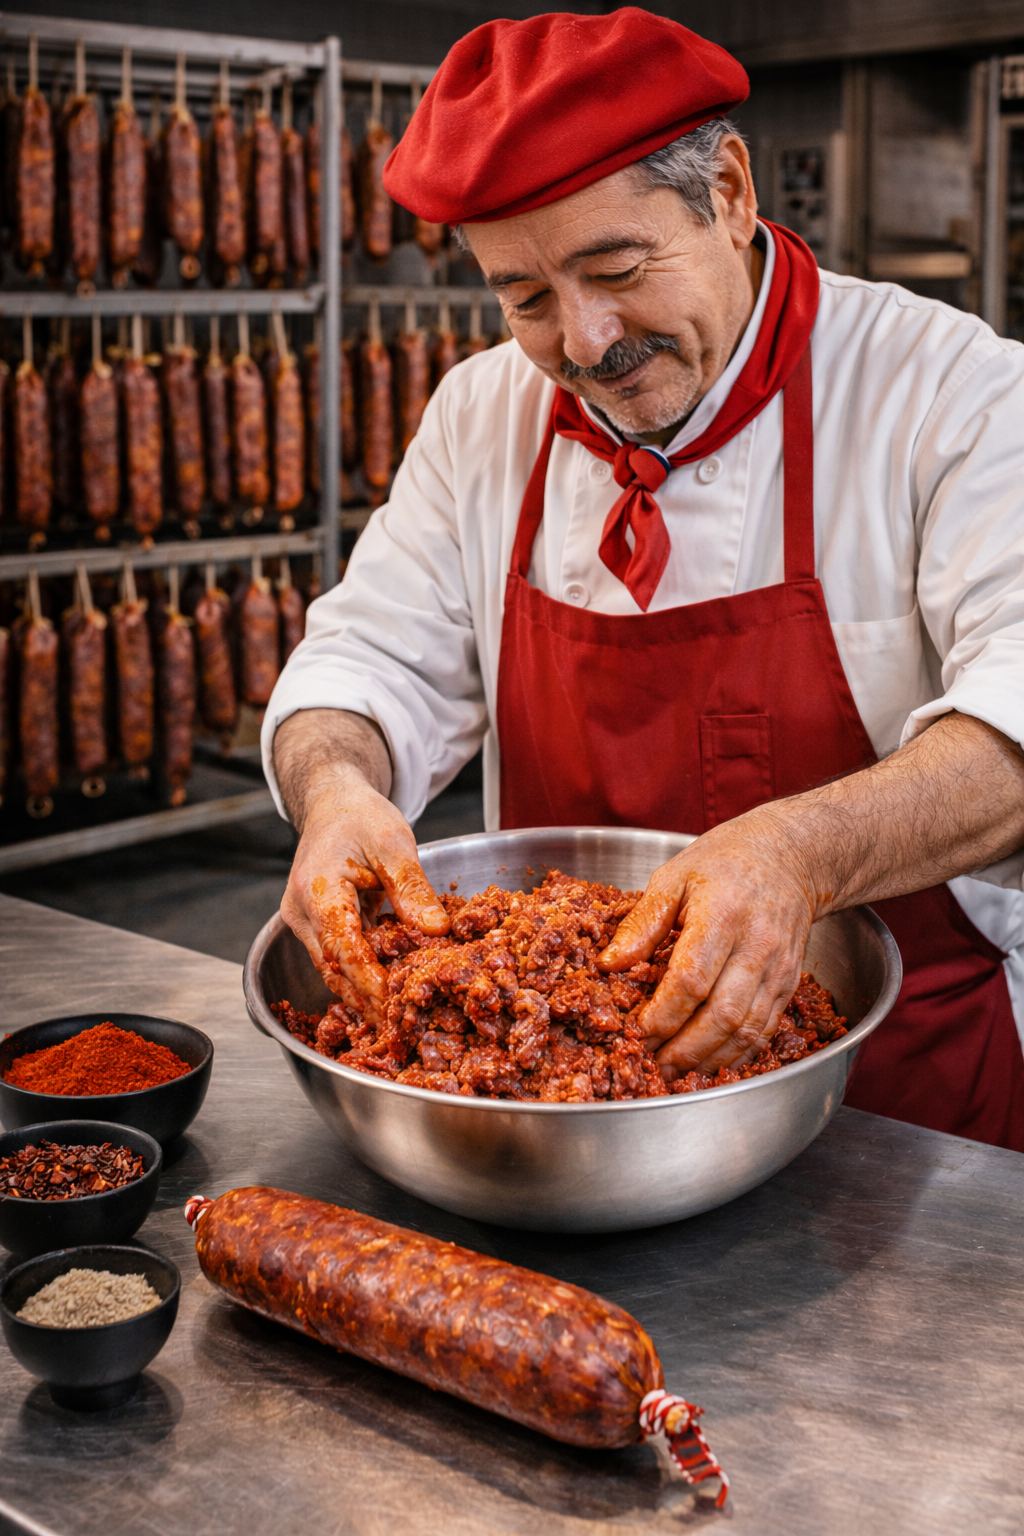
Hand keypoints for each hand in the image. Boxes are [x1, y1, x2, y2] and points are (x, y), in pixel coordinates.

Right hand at [280, 765, 448, 1016]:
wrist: (332, 803)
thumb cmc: (359, 816)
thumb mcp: (394, 842)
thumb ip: (411, 886)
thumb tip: (435, 929)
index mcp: (317, 887)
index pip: (341, 943)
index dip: (367, 978)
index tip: (394, 1003)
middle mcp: (302, 912)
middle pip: (334, 966)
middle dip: (367, 1000)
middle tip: (401, 1029)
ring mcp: (305, 923)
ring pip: (333, 969)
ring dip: (362, 996)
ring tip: (396, 1024)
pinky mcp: (317, 928)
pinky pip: (337, 960)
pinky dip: (360, 979)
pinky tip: (385, 999)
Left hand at [597, 809, 816, 1077]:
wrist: (787, 857)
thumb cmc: (723, 863)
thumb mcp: (673, 877)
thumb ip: (643, 922)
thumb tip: (611, 964)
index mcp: (723, 913)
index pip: (692, 977)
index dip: (663, 1013)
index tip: (637, 1031)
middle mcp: (757, 944)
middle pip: (722, 1013)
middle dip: (684, 1048)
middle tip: (652, 1065)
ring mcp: (779, 967)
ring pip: (747, 1029)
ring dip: (708, 1058)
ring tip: (675, 1072)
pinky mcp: (790, 983)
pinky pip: (764, 1029)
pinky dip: (737, 1053)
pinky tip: (709, 1063)